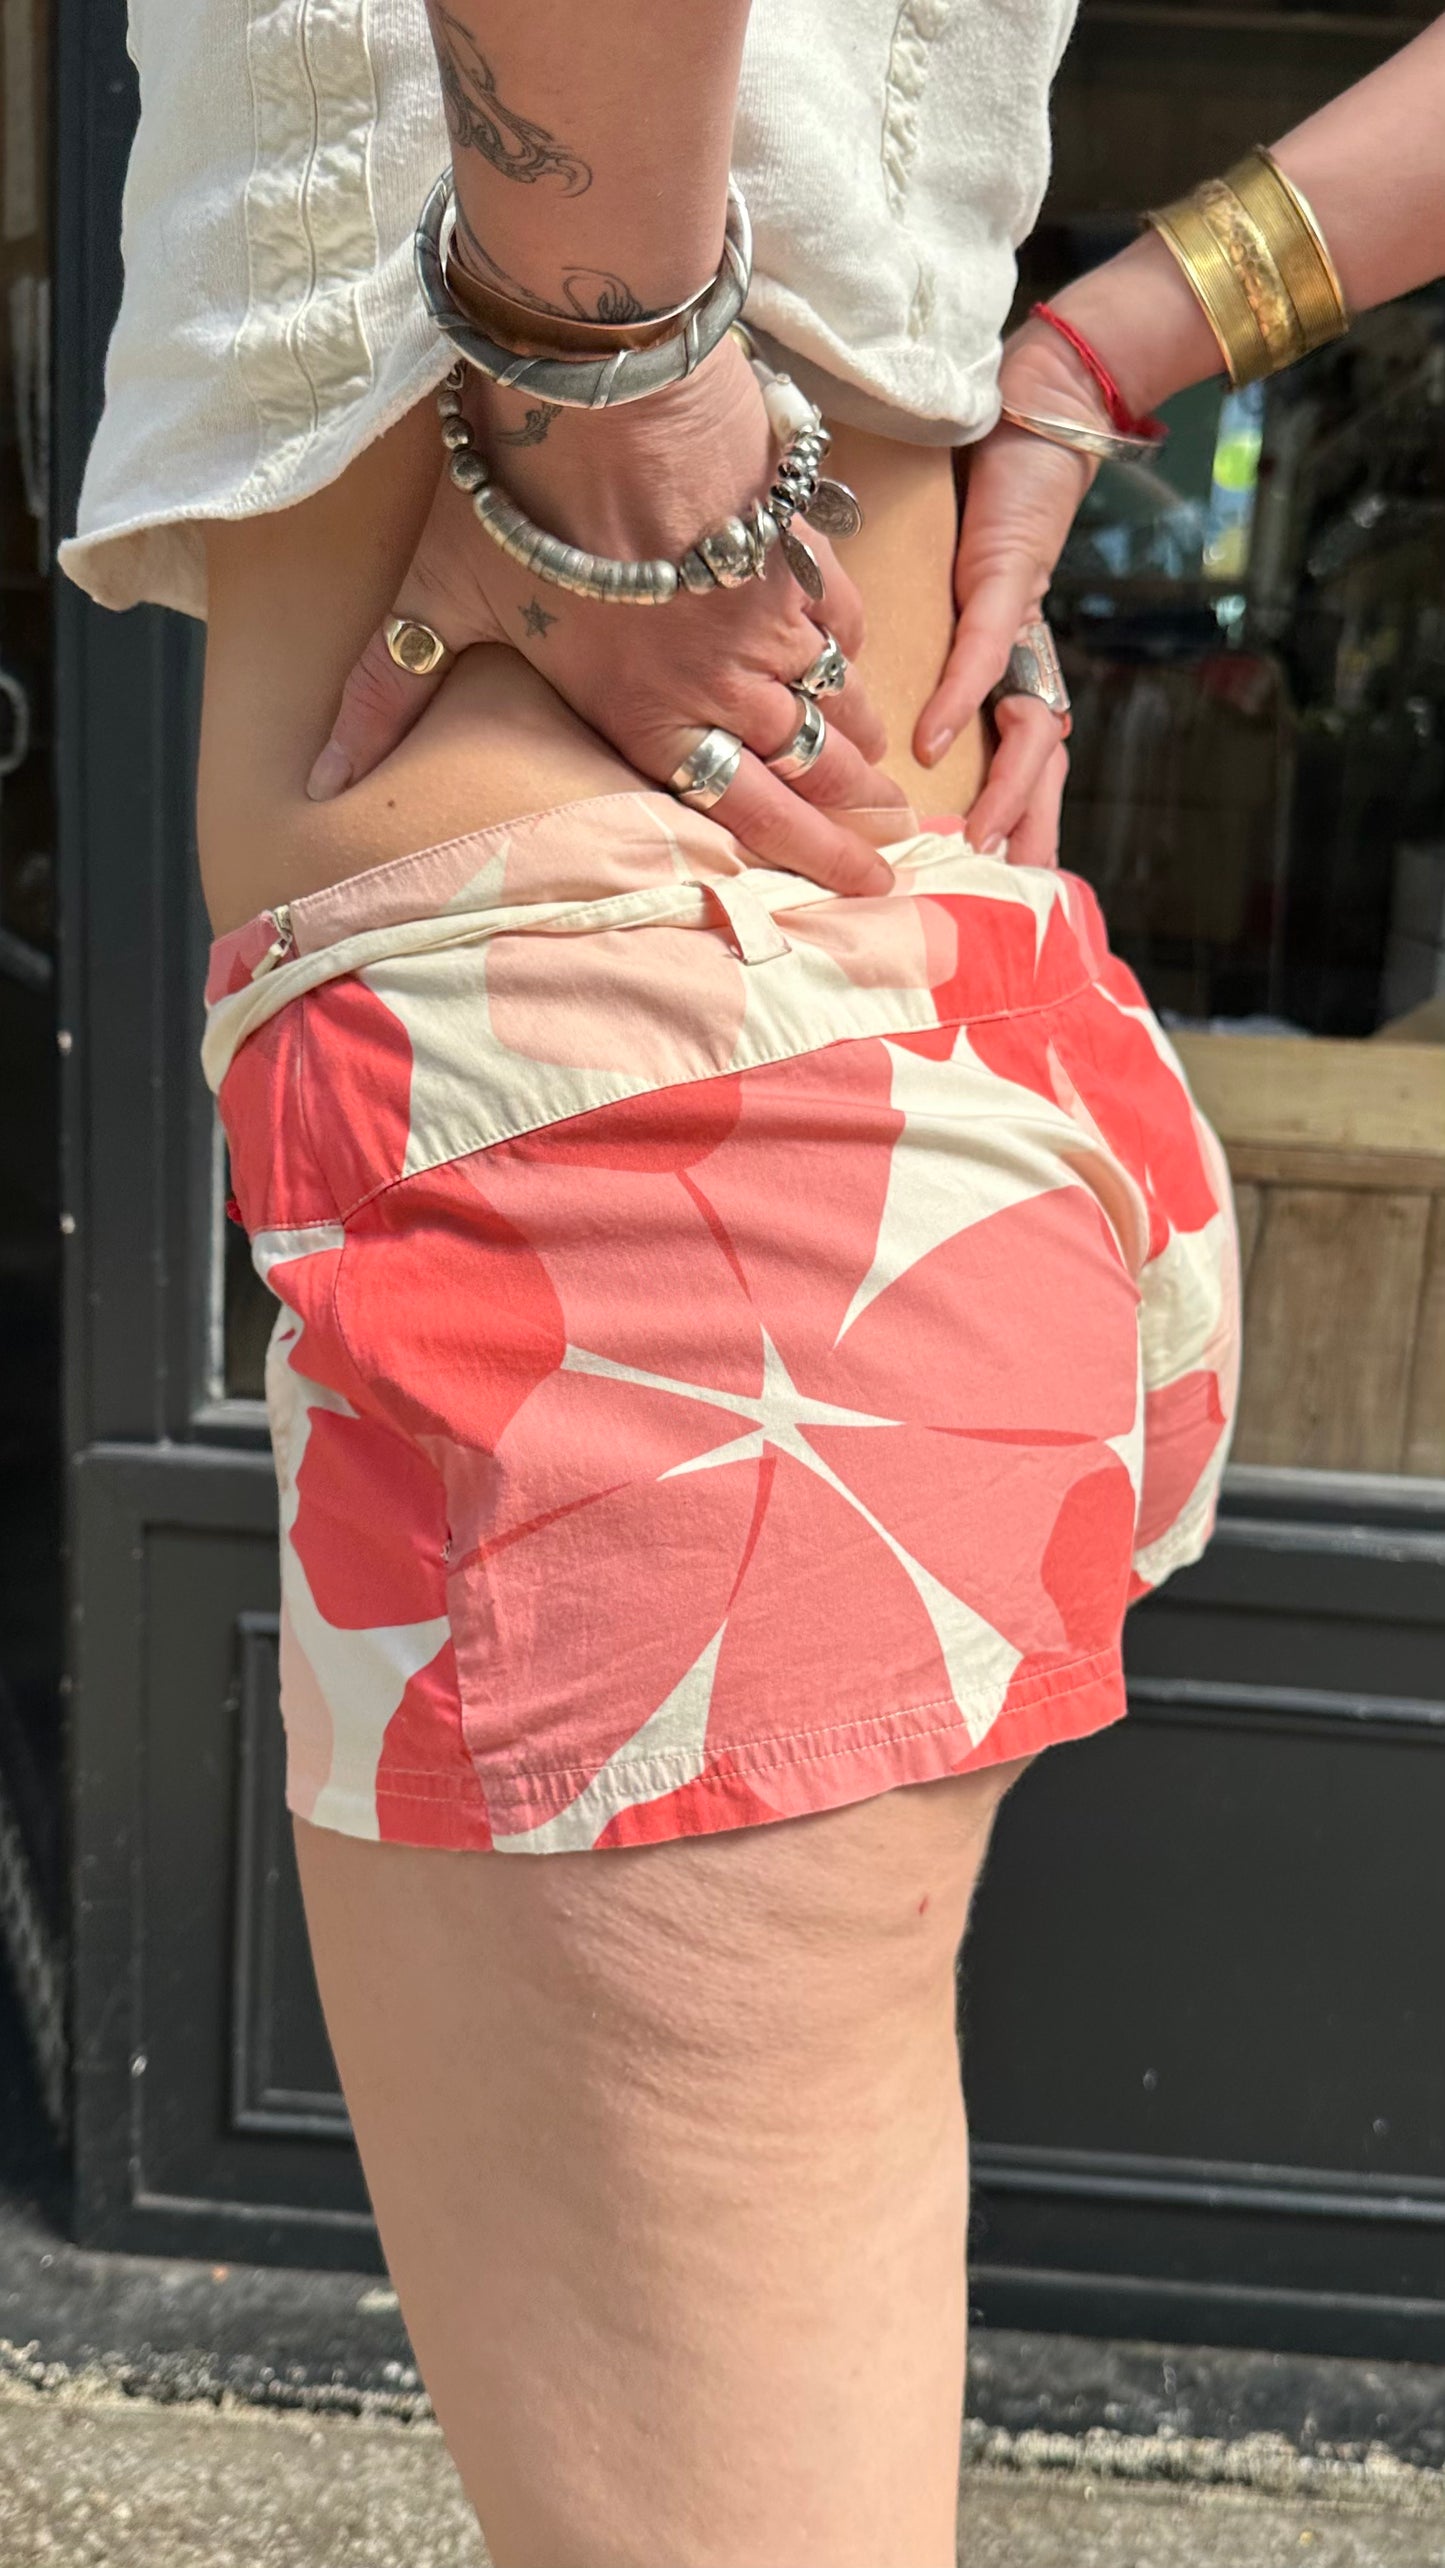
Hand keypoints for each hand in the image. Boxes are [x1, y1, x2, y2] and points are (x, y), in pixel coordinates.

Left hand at [309, 336, 904, 895]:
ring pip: (834, 698)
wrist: (600, 382)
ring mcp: (767, 613)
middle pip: (810, 765)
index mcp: (646, 714)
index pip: (749, 811)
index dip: (817, 858)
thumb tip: (322, 783)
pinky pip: (840, 616)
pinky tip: (856, 664)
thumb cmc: (515, 498)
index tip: (866, 889)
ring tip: (889, 778)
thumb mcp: (437, 599)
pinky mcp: (789, 546)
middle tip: (898, 847)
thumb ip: (388, 695)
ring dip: (862, 742)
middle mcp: (721, 679)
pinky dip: (852, 648)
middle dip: (860, 814)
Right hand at [915, 319, 1102, 866]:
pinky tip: (931, 742)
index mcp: (1011, 671)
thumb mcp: (940, 601)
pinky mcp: (1009, 582)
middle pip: (1042, 765)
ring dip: (1004, 789)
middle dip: (1029, 833)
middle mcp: (1027, 660)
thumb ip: (914, 656)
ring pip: (1029, 728)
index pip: (1020, 762)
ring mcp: (1024, 627)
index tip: (990, 884)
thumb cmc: (981, 502)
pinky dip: (960, 700)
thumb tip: (857, 708)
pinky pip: (987, 656)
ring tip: (971, 838)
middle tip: (1003, 896)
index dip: (1014, 822)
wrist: (1035, 415)